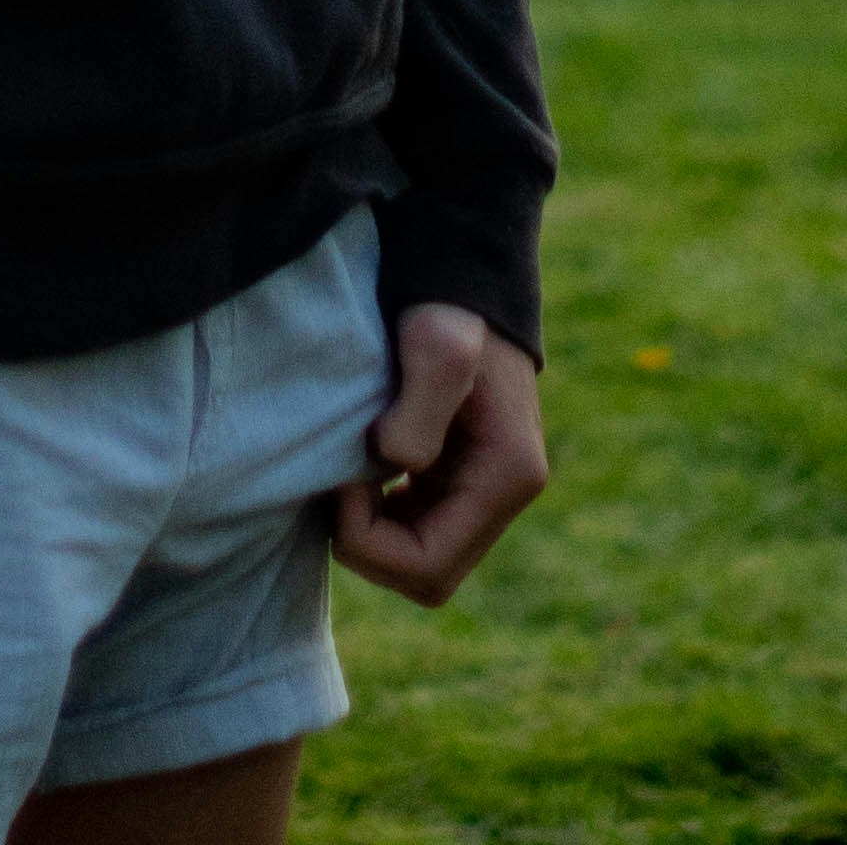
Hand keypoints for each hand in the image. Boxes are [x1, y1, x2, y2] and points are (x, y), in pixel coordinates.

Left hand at [330, 303, 548, 607]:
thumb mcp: (437, 343)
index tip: (343, 481)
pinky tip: (362, 468)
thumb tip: (399, 464)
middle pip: (426, 576)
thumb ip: (421, 407)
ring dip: (372, 531)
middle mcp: (504, 495)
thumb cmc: (449, 303)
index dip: (371, 543)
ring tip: (346, 471)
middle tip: (339, 480)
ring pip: (418, 559)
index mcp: (508, 478)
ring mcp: (482, 489)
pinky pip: (415, 529)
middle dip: (368, 544)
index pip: (429, 568)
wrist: (459, 271)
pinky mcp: (458, 476)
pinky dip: (379, 513)